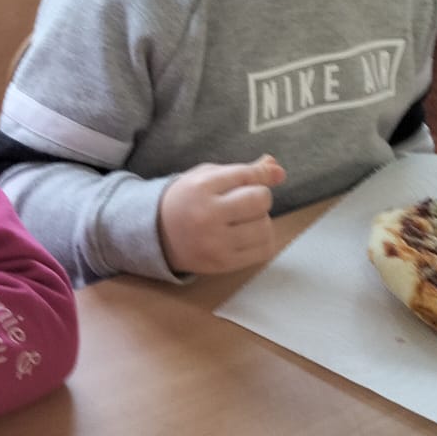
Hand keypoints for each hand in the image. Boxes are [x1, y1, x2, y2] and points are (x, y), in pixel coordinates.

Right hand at [156, 154, 286, 274]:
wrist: (156, 235)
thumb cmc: (188, 201)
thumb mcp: (208, 177)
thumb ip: (245, 171)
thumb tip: (280, 172)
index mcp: (201, 187)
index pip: (247, 176)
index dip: (258, 176)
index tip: (255, 180)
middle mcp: (208, 215)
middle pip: (260, 200)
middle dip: (258, 198)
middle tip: (242, 203)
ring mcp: (215, 243)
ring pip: (265, 226)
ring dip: (261, 221)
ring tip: (243, 220)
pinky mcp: (223, 263)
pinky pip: (263, 250)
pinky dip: (262, 240)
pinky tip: (247, 235)